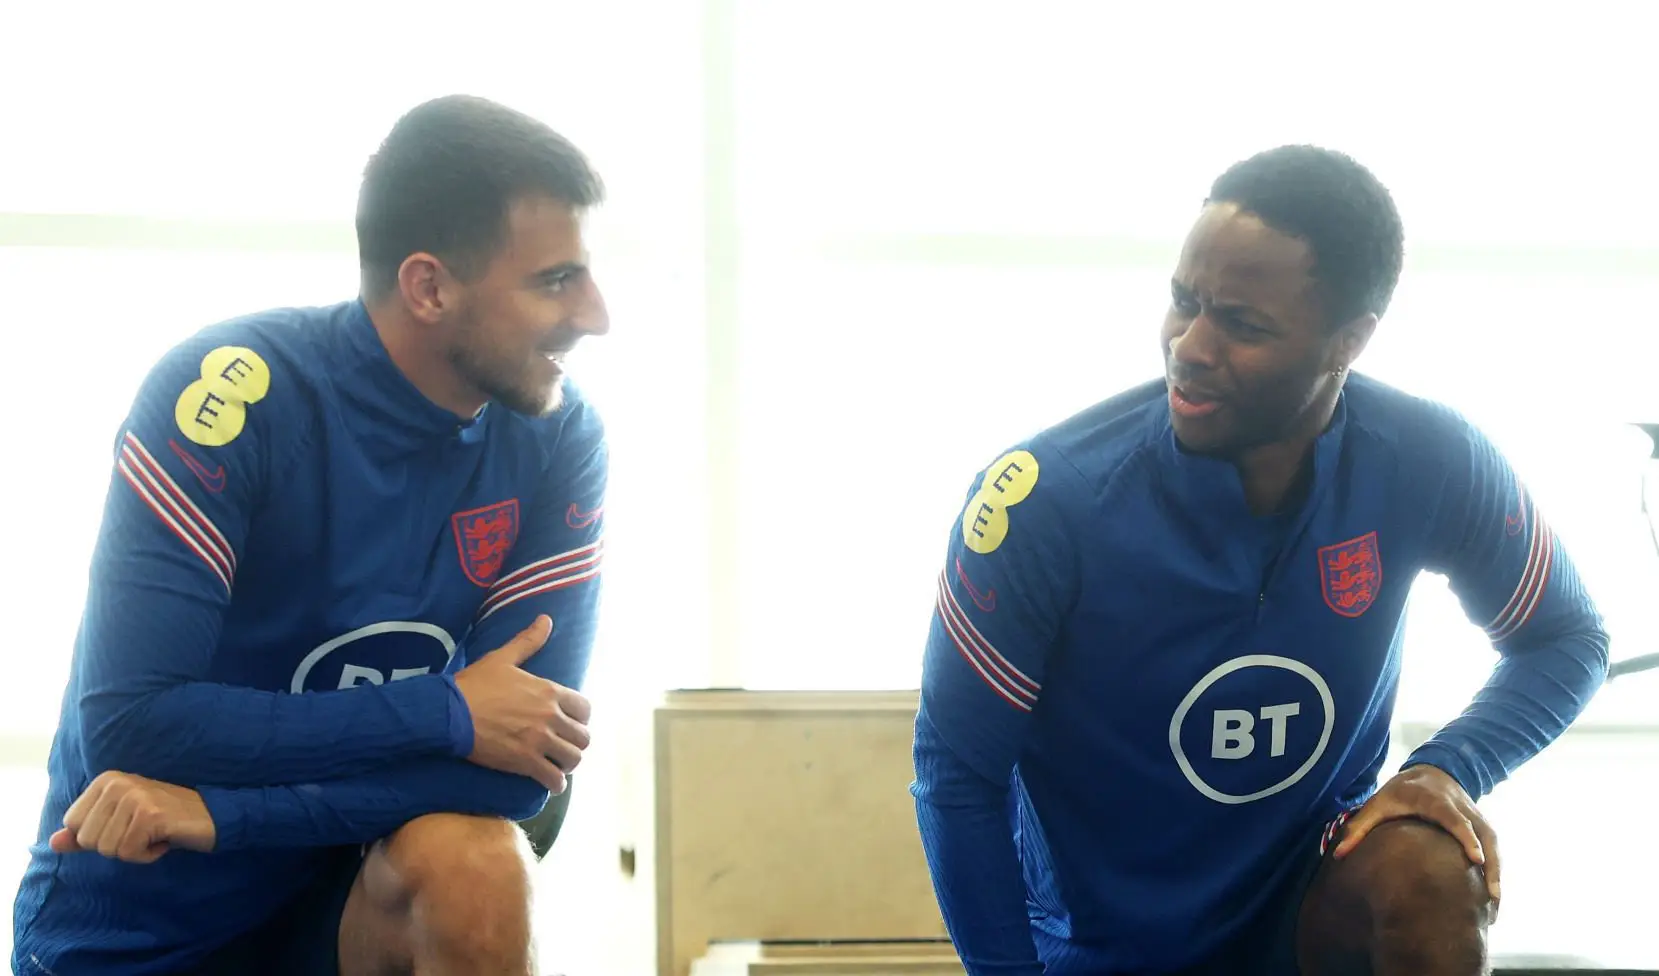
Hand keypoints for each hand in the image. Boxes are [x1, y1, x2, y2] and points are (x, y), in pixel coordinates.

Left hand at [49, 771, 214, 862]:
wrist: (212, 817)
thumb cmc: (164, 821)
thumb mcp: (120, 823)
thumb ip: (85, 832)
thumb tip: (53, 843)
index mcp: (105, 780)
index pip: (73, 825)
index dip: (100, 836)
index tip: (128, 826)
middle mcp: (117, 783)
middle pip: (87, 840)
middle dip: (115, 846)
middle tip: (143, 831)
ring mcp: (134, 797)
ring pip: (107, 849)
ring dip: (133, 852)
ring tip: (154, 835)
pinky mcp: (150, 815)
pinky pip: (128, 853)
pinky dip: (147, 856)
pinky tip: (163, 840)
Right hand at [453, 615, 591, 793]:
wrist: (449, 713)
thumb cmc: (474, 684)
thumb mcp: (503, 658)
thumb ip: (528, 641)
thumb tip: (546, 619)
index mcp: (550, 692)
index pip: (585, 708)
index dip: (580, 717)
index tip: (570, 721)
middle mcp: (551, 717)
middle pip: (583, 737)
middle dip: (575, 742)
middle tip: (563, 745)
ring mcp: (540, 742)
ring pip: (573, 759)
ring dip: (567, 763)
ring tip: (557, 763)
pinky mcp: (525, 763)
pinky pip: (554, 780)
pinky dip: (555, 783)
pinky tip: (549, 782)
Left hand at [1333, 764, 1500, 906]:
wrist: (1432, 771)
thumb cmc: (1401, 791)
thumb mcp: (1378, 803)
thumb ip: (1359, 827)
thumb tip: (1339, 854)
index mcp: (1436, 801)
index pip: (1455, 819)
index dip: (1466, 836)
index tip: (1476, 859)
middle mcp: (1461, 808)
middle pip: (1483, 834)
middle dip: (1490, 862)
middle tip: (1493, 894)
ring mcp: (1476, 816)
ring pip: (1493, 843)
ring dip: (1498, 872)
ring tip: (1495, 905)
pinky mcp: (1482, 825)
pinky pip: (1494, 848)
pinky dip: (1497, 870)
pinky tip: (1494, 897)